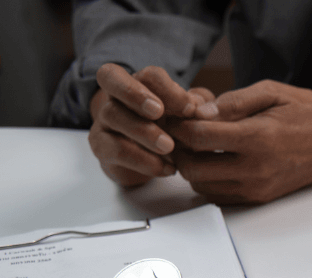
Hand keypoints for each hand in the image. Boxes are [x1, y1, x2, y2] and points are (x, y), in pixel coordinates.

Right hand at [87, 64, 214, 186]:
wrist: (149, 158)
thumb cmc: (171, 128)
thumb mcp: (189, 116)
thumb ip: (200, 108)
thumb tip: (209, 112)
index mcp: (141, 82)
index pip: (148, 74)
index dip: (168, 88)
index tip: (189, 109)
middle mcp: (117, 95)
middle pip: (111, 79)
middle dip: (135, 94)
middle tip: (158, 112)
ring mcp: (105, 119)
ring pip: (113, 115)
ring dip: (143, 131)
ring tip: (169, 147)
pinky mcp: (101, 145)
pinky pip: (115, 149)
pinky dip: (142, 160)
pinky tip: (167, 168)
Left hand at [165, 80, 311, 202]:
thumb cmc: (308, 112)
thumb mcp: (272, 92)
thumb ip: (233, 101)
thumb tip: (200, 112)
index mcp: (259, 138)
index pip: (199, 138)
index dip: (180, 125)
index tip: (180, 115)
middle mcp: (257, 169)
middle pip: (193, 169)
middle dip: (180, 150)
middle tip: (183, 133)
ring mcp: (258, 187)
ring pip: (202, 186)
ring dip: (193, 167)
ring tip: (200, 147)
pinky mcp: (260, 198)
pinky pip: (219, 197)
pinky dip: (209, 181)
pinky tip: (216, 161)